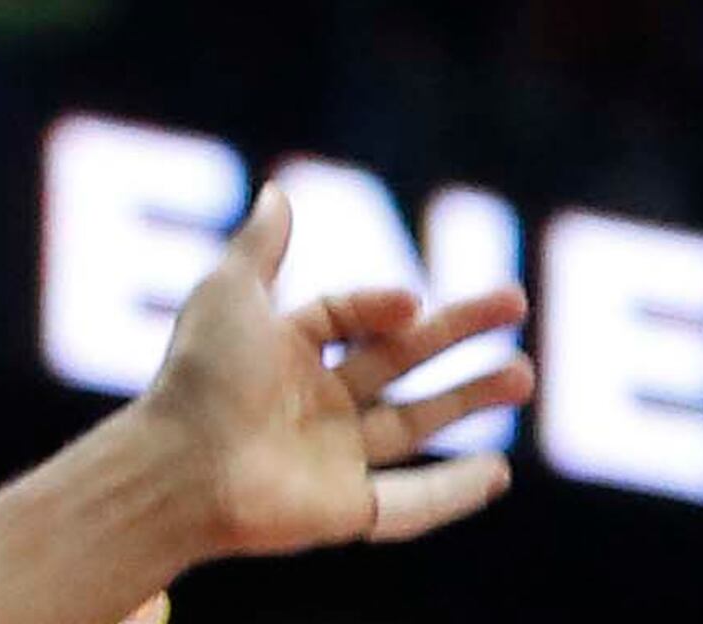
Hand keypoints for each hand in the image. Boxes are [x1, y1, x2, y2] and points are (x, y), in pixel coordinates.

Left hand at [138, 185, 535, 558]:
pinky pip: (411, 505)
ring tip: (523, 373)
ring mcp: (332, 460)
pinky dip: (454, 493)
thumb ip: (259, 246)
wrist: (179, 467)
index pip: (350, 317)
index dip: (380, 303)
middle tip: (515, 301)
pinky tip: (499, 471)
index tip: (412, 301)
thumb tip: (278, 191)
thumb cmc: (199, 377)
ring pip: (415, 427)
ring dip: (468, 400)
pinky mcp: (345, 511)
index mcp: (282, 354)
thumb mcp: (227, 295)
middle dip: (457, 335)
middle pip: (398, 363)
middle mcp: (311, 406)